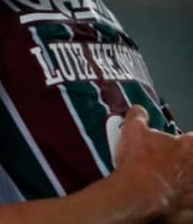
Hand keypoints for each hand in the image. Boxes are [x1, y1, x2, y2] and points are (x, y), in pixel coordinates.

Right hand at [113, 106, 192, 221]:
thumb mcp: (132, 131)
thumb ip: (137, 117)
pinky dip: (181, 200)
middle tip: (166, 167)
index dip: (184, 144)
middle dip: (183, 164)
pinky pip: (188, 202)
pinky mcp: (192, 207)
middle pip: (192, 162)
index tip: (174, 148)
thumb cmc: (139, 164)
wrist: (138, 195)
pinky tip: (168, 197)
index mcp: (190, 146)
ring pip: (190, 181)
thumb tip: (138, 110)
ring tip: (165, 183)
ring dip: (183, 181)